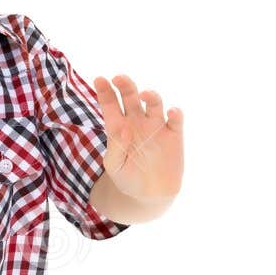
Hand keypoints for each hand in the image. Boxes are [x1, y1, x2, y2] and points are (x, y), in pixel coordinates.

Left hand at [94, 74, 183, 202]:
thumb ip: (115, 148)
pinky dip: (175, 114)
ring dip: (150, 96)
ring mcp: (156, 126)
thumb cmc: (127, 179)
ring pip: (154, 103)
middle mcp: (137, 121)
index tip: (99, 80)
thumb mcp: (115, 167)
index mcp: (119, 127)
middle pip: (131, 98)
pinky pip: (176, 120)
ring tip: (144, 94)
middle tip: (118, 78)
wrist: (148, 196)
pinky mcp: (174, 135)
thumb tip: (124, 129)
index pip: (111, 104)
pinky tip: (172, 112)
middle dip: (125, 86)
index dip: (105, 92)